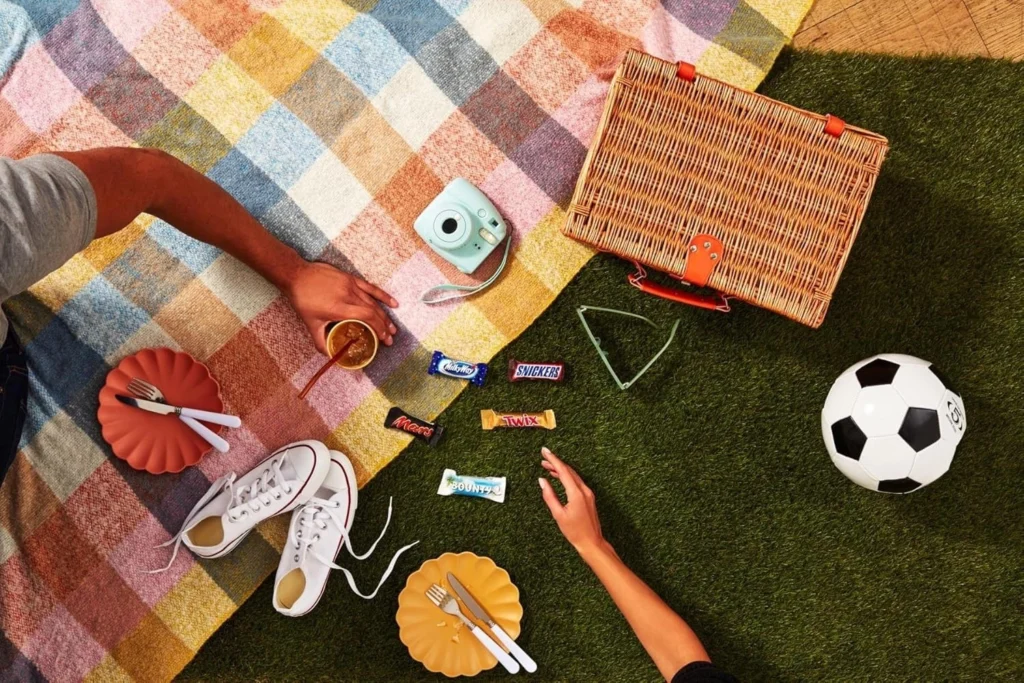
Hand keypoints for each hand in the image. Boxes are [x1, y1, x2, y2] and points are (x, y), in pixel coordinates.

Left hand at [284, 262, 398, 353]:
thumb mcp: (310, 324)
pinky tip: (393, 303)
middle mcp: (348, 295)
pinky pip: (370, 288)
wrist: (296, 275)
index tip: (384, 339)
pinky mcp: (350, 278)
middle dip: (384, 326)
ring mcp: (350, 285)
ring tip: (392, 327)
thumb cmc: (302, 299)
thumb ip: (320, 341)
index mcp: (339, 308)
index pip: (366, 317)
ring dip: (384, 315)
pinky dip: (383, 296)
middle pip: (373, 311)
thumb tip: (329, 355)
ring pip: (373, 302)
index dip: (378, 328)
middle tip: (390, 338)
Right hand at [538, 447, 608, 557]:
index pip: (563, 471)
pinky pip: (576, 482)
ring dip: (560, 469)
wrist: (591, 541)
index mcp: (576, 493)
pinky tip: (558, 477)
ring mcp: (588, 493)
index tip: (545, 451)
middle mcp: (584, 490)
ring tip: (547, 466)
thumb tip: (542, 481)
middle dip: (555, 463)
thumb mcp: (558, 515)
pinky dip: (566, 477)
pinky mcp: (588, 497)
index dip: (553, 459)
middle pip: (568, 471)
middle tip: (543, 458)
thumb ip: (549, 496)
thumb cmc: (575, 531)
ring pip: (573, 475)